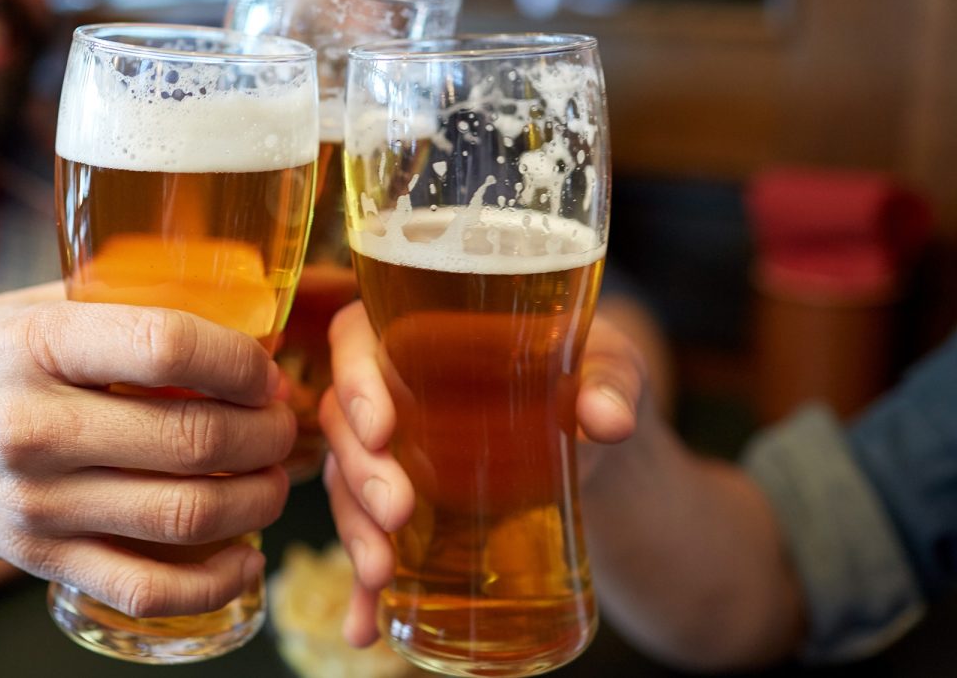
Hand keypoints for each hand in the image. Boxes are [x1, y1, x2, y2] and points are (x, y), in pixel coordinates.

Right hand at [0, 290, 295, 619]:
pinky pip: (143, 586)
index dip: (241, 360)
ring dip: (256, 500)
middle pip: (191, 437)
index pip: (167, 346)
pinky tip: (244, 557)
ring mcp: (35, 503)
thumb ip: (114, 305)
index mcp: (36, 346)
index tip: (267, 368)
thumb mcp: (25, 308)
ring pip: (183, 515)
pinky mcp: (36, 559)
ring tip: (274, 479)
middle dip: (265, 433)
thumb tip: (228, 302)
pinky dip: (212, 582)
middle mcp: (34, 427)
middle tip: (284, 423)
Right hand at [319, 302, 644, 645]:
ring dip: (354, 530)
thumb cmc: (591, 377)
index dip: (355, 380)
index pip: (356, 337)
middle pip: (344, 422)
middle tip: (398, 510)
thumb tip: (607, 418)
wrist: (599, 443)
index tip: (382, 427)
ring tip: (380, 573)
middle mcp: (391, 389)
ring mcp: (392, 454)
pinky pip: (370, 543)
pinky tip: (365, 626)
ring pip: (346, 485)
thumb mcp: (611, 366)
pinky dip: (363, 590)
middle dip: (360, 472)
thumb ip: (612, 383)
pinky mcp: (404, 510)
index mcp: (420, 331)